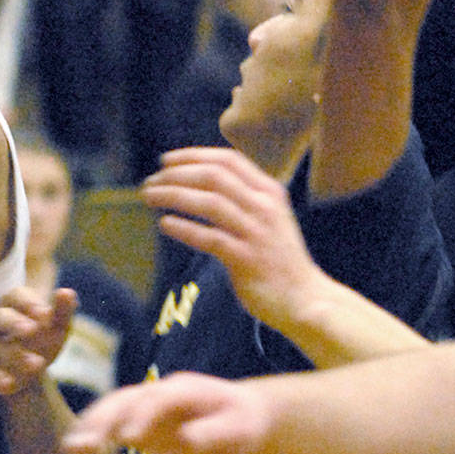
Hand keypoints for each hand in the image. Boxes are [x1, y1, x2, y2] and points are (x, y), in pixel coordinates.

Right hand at [0, 286, 78, 396]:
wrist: (31, 370)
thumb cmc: (43, 339)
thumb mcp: (57, 327)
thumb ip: (62, 311)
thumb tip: (67, 292)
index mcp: (13, 304)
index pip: (15, 296)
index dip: (29, 304)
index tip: (46, 315)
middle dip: (13, 323)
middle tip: (32, 330)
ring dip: (12, 354)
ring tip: (38, 364)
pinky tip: (10, 384)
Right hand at [65, 371, 270, 453]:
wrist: (242, 417)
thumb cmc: (243, 425)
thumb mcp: (237, 433)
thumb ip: (210, 435)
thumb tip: (186, 440)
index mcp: (185, 389)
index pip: (159, 400)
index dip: (143, 416)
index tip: (129, 438)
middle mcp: (160, 391)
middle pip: (126, 399)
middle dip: (104, 419)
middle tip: (84, 444)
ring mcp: (147, 404)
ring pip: (112, 408)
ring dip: (90, 426)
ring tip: (71, 450)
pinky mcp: (139, 421)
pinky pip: (112, 424)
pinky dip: (93, 435)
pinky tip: (76, 452)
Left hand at [144, 149, 320, 333]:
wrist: (306, 298)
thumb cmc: (279, 260)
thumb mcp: (268, 219)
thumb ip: (242, 200)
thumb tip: (200, 185)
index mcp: (269, 192)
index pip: (228, 160)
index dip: (193, 156)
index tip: (166, 160)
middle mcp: (264, 207)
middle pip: (214, 176)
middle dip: (176, 175)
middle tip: (150, 181)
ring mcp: (257, 233)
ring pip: (209, 203)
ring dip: (174, 196)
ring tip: (149, 197)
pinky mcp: (247, 260)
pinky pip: (210, 238)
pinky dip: (185, 229)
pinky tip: (165, 224)